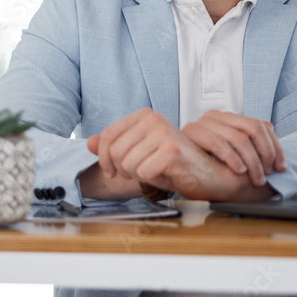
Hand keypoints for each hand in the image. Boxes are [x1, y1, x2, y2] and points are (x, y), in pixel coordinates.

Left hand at [85, 108, 250, 199]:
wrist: (208, 174)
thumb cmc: (174, 164)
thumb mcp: (140, 152)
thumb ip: (114, 146)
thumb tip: (89, 142)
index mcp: (144, 115)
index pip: (108, 136)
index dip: (105, 159)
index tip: (113, 171)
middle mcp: (154, 119)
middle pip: (116, 153)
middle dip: (125, 170)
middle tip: (144, 172)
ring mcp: (163, 133)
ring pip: (128, 164)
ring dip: (140, 176)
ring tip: (157, 172)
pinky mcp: (171, 150)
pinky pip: (143, 173)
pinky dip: (153, 181)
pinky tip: (166, 175)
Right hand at [181, 110, 285, 185]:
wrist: (182, 174)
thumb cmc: (212, 167)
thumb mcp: (238, 155)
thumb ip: (254, 141)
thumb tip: (270, 127)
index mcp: (229, 118)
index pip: (260, 125)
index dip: (275, 147)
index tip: (281, 166)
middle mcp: (217, 116)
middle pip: (253, 128)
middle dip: (265, 154)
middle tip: (268, 174)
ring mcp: (204, 122)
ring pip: (239, 137)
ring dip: (252, 161)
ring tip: (256, 177)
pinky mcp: (191, 131)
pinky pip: (218, 142)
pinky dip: (232, 158)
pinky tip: (239, 170)